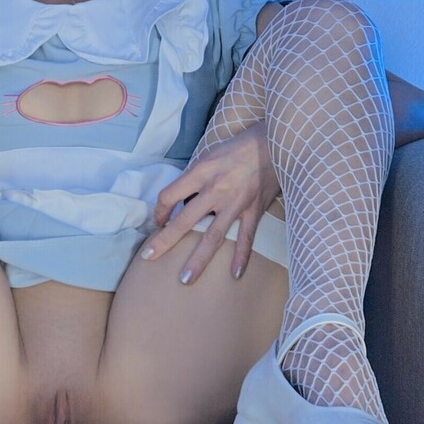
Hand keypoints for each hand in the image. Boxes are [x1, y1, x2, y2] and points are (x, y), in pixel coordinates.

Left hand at [139, 121, 280, 283]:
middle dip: (165, 241)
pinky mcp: (254, 210)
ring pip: (213, 236)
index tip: (158, 222)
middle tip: (149, 258)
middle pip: (184, 220)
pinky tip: (234, 274)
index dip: (159, 211)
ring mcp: (236, 203)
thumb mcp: (210, 154)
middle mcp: (216, 190)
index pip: (170, 196)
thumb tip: (181, 201)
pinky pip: (246, 238)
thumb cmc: (239, 147)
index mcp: (202, 172)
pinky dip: (241, 257)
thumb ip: (195, 177)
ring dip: (198, 259)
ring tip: (185, 279)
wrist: (275, 143)